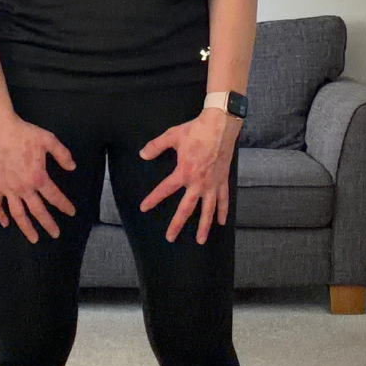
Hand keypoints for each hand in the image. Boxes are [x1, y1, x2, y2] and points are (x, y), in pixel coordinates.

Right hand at [0, 112, 77, 242]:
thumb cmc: (25, 134)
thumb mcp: (49, 141)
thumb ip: (63, 155)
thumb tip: (72, 167)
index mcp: (38, 177)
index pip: (54, 196)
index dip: (64, 205)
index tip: (71, 212)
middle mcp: (23, 187)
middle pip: (37, 211)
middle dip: (48, 224)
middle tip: (55, 234)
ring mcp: (8, 188)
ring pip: (17, 214)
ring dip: (26, 228)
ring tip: (34, 238)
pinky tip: (5, 223)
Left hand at [138, 108, 239, 243]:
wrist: (221, 125)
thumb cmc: (196, 130)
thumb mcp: (172, 136)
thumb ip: (156, 146)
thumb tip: (142, 154)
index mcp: (184, 172)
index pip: (165, 189)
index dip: (153, 199)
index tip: (144, 208)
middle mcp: (198, 182)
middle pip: (186, 208)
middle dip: (177, 224)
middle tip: (170, 238)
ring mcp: (212, 183)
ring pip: (207, 210)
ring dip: (203, 226)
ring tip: (200, 240)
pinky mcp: (223, 180)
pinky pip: (223, 199)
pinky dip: (222, 211)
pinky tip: (222, 222)